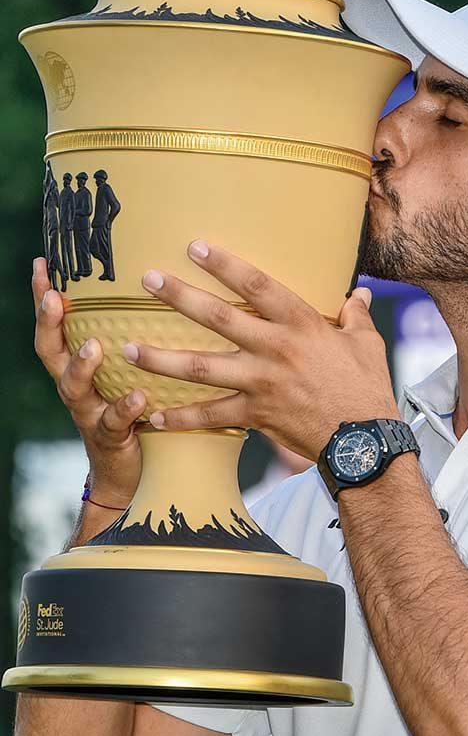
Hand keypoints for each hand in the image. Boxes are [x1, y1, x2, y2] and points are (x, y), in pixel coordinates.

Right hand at [32, 258, 145, 505]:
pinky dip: (124, 407)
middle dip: (48, 323)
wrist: (131, 472)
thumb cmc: (135, 408)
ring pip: (73, 387)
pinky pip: (113, 422)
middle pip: (50, 351)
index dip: (43, 296)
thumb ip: (134, 337)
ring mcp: (89, 412)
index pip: (54, 325)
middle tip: (54, 298)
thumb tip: (159, 285)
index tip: (41, 263)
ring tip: (93, 346)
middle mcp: (76, 386)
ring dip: (81, 365)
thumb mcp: (128, 370)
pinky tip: (139, 395)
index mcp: (77, 364)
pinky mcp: (110, 438)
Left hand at [121, 240, 399, 459]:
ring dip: (161, 358)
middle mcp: (275, 349)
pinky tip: (154, 417)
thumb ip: (356, 316)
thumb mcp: (367, 345)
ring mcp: (260, 383)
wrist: (364, 442)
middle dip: (180, 297)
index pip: (258, 285)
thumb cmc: (367, 389)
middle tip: (147, 280)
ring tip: (127, 348)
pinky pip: (211, 416)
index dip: (226, 264)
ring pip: (201, 368)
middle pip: (218, 318)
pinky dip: (181, 419)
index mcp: (302, 325)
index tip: (195, 246)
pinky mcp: (255, 415)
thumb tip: (360, 294)